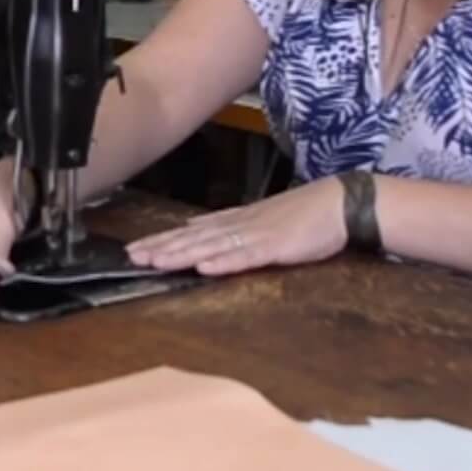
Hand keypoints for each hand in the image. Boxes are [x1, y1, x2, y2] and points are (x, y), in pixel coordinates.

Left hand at [126, 176, 347, 276]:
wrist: (339, 203)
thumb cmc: (305, 216)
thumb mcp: (261, 219)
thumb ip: (229, 226)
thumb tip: (195, 229)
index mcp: (236, 220)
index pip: (191, 232)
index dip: (162, 240)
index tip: (135, 248)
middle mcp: (240, 225)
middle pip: (193, 239)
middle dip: (161, 248)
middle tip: (131, 257)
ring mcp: (256, 235)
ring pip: (211, 247)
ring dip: (182, 255)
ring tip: (155, 261)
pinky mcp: (275, 247)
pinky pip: (245, 256)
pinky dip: (223, 262)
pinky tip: (203, 267)